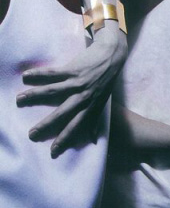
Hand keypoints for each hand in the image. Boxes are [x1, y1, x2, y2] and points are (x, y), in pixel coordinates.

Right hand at [17, 23, 127, 156]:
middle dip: (47, 125)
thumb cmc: (106, 81)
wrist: (112, 56)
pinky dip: (39, 74)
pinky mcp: (74, 69)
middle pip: (63, 113)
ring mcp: (79, 82)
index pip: (77, 127)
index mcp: (91, 107)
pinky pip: (53, 73)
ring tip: (19, 100)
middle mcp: (84, 97)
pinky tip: (26, 77)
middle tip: (32, 134)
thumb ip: (95, 120)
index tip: (53, 151)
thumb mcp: (103, 103)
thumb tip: (93, 140)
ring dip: (35, 96)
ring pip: (53, 91)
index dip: (65, 139)